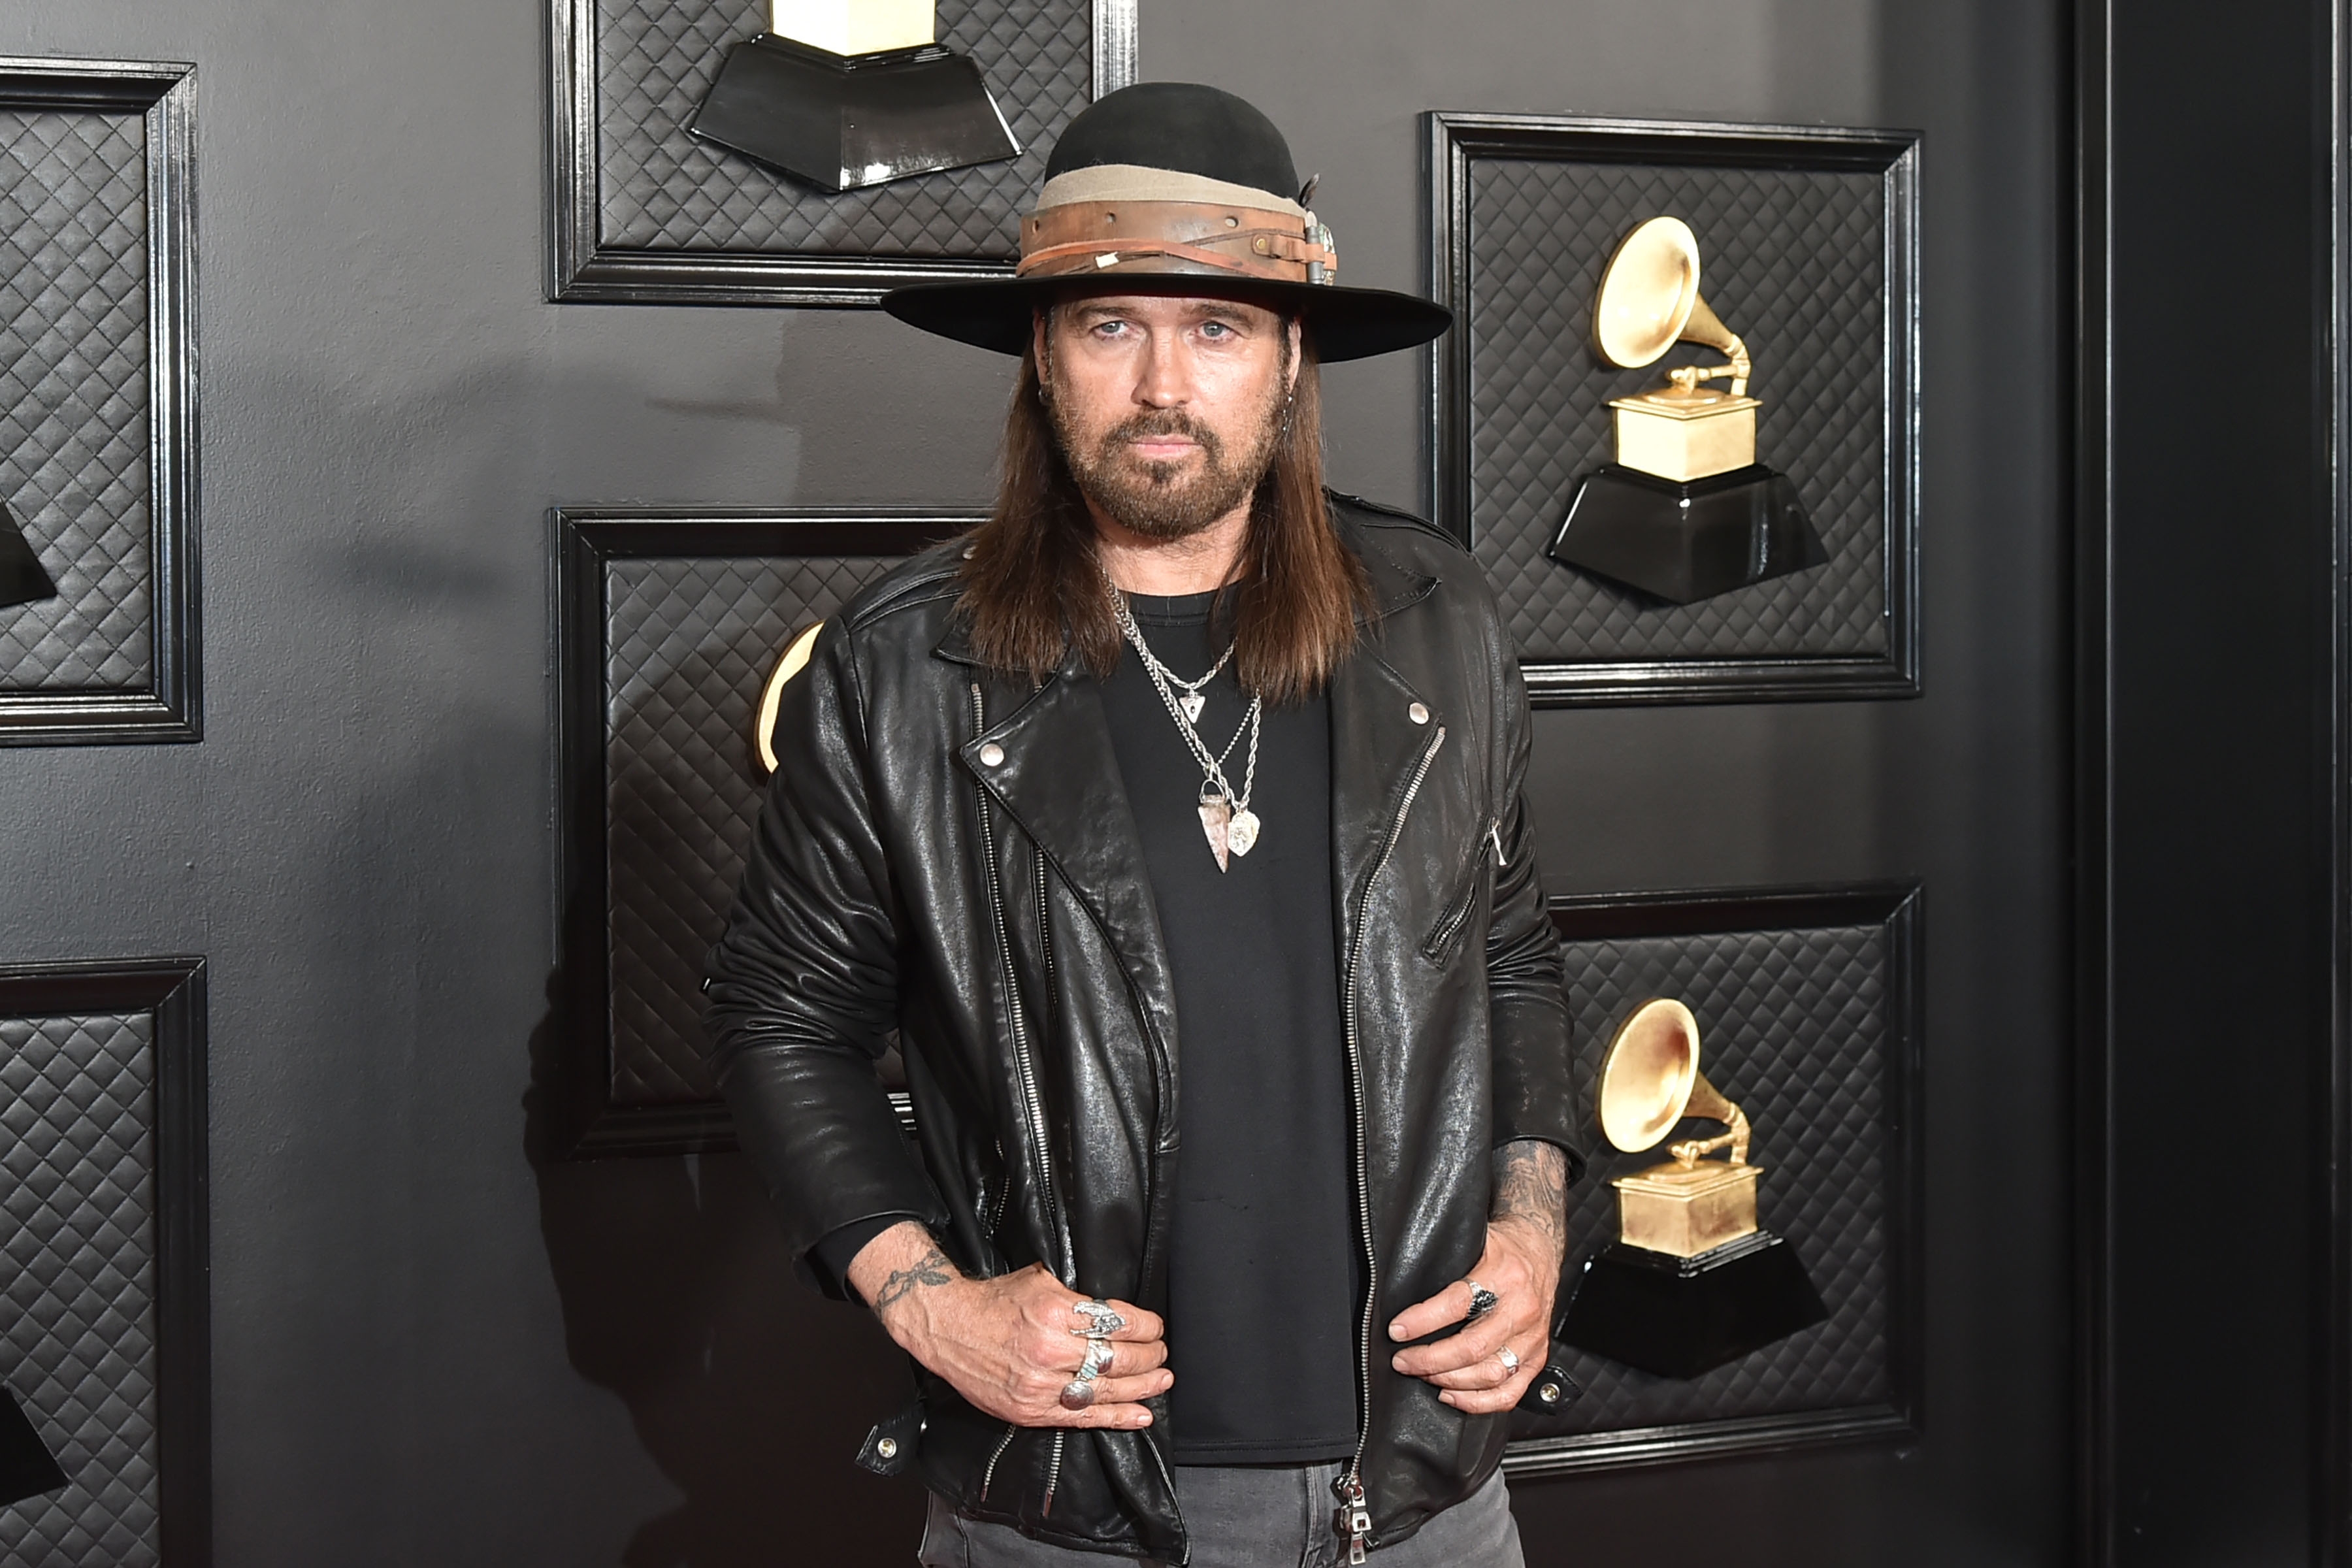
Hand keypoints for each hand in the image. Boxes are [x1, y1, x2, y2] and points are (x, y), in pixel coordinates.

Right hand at [848, 1223, 1170, 1429]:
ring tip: (1162, 1381)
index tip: (1155, 1327)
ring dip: (1141, 1387)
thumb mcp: (1039, 1280)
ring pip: (1104, 1389)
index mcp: (1053, 1311)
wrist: (948, 1328)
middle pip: (1115, 1357)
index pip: (1115, 1322)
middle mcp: (1048, 1350)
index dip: (1144, 1327)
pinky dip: (1116, 1417)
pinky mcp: (1030, 1411)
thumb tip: (1115, 1312)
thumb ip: (1077, 1298)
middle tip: (1162, 1352)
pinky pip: (1082, 1418)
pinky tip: (1140, 1415)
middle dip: (1148, 1355)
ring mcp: (1039, 1385)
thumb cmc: (995, 1302)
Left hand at [1385, 1141, 1567, 1414]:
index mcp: (1505, 1275)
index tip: (1397, 1330)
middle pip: (1473, 1347)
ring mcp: (1533, 1338)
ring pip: (1490, 1374)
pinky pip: (1509, 1392)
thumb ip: (1447, 1261)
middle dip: (1430, 1359)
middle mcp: (1523, 1309)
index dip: (1423, 1320)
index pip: (1458, 1303)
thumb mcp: (1476, 1239)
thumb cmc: (1502, 1247)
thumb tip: (1400, 1283)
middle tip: (1402, 1360)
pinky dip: (1478, 1402)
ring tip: (1422, 1374)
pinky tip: (1451, 1396)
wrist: (1540, 1250)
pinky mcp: (1537, 1358)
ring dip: (1449, 1381)